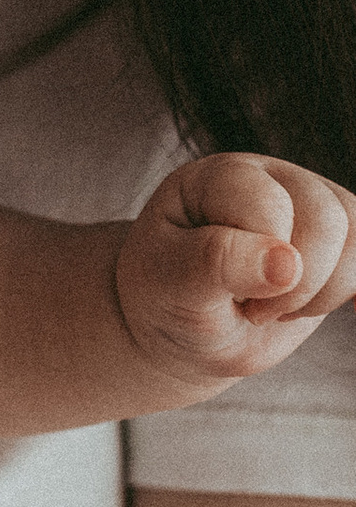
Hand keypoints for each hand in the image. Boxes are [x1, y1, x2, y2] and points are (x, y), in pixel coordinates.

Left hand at [114, 150, 355, 382]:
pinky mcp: (338, 239)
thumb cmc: (168, 299)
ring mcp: (308, 203)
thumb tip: (287, 263)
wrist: (185, 329)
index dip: (258, 263)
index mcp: (217, 176)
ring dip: (327, 291)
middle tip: (254, 311)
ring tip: (281, 308)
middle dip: (298, 283)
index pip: (267, 205)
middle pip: (325, 218)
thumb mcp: (171, 284)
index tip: (225, 298)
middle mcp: (268, 177)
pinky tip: (345, 310)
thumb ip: (216, 263)